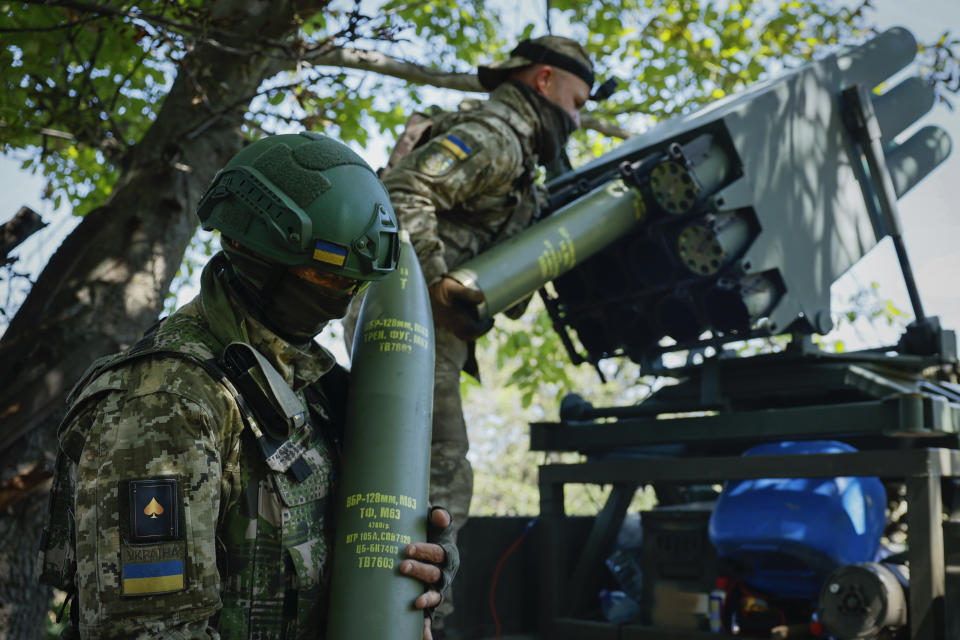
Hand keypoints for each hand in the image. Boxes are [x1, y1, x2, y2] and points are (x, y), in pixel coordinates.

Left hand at [400, 507, 459, 639]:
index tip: (407, 548)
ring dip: (426, 599)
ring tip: (416, 603)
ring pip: (434, 595)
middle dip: (419, 571)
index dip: (425, 552)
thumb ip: (438, 519)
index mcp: (447, 555)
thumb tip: (439, 514)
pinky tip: (425, 638)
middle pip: (434, 574)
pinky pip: (430, 617)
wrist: (426, 555)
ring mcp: (437, 590)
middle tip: (402, 566)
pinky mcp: (429, 603)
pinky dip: (427, 629)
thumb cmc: (429, 538)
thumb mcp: (435, 527)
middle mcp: (444, 574)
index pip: (438, 553)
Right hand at [428, 276, 491, 340]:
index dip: (485, 327)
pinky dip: (467, 330)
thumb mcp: (452, 287)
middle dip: (481, 330)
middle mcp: (453, 326)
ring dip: (474, 330)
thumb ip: (467, 293)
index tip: (492, 319)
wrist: (420, 294)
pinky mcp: (444, 323)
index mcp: (457, 321)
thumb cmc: (438, 290)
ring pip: (464, 335)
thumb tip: (482, 298)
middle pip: (470, 335)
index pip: (475, 330)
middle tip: (490, 320)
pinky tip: (469, 320)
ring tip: (482, 321)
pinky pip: (458, 331)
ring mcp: (448, 326)